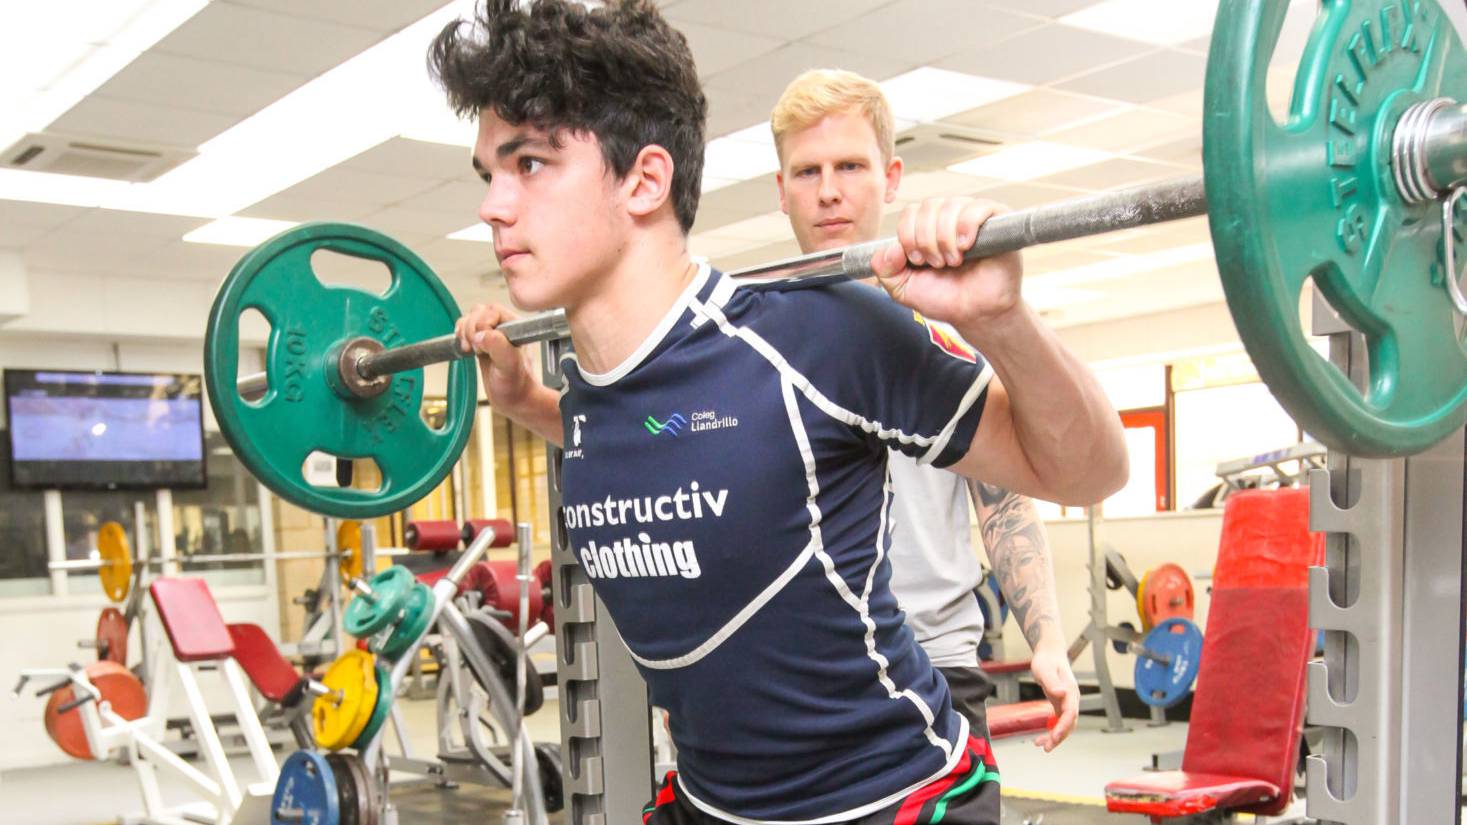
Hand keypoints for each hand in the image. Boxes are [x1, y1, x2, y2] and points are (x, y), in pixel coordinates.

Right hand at [454, 303, 537, 410]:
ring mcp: (492, 333)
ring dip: (464, 332)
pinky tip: (465, 347)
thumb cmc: (516, 385)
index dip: (482, 325)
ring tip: (470, 349)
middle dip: (471, 329)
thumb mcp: (508, 366)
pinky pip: (466, 327)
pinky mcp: (482, 341)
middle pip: (479, 312)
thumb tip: (481, 335)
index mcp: (516, 327)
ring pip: (471, 318)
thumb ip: (498, 347)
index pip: (492, 311)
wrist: (513, 399)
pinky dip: (460, 334)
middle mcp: (505, 327)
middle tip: (476, 350)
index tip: (483, 346)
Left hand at [869, 197, 1022, 327]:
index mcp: (926, 228)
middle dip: (926, 239)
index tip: (917, 260)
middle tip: (937, 264)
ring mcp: (973, 217)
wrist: (977, 314)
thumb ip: (886, 270)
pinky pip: (978, 207)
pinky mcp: (997, 221)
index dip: (908, 234)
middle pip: (928, 206)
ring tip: (953, 261)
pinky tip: (965, 246)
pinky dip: (966, 225)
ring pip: (950, 206)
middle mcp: (949, 218)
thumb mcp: (904, 289)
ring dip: (945, 237)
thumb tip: (888, 248)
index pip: (911, 212)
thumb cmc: (945, 299)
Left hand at [1028, 641, 1078, 751]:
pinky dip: (1052, 730)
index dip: (1064, 726)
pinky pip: (1059, 722)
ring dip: (1056, 737)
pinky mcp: (1061, 704)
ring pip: (1065, 725)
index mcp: (1070, 691)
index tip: (1055, 736)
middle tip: (1046, 747)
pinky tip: (1041, 737)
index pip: (1071, 713)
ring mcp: (1067, 702)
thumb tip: (1061, 694)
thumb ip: (1052, 682)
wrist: (1049, 653)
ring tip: (1041, 745)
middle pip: (1070, 723)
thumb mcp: (1044, 670)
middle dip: (1059, 737)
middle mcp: (1072, 699)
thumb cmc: (1046, 660)